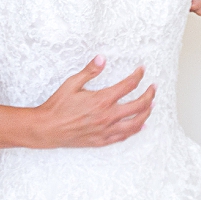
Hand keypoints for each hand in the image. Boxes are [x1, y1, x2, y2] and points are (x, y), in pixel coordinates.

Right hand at [29, 56, 154, 147]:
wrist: (47, 129)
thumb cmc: (57, 106)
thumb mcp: (71, 84)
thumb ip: (89, 71)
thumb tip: (102, 59)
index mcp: (102, 100)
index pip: (128, 85)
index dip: (138, 76)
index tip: (141, 70)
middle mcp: (108, 116)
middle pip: (139, 105)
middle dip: (149, 95)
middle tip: (153, 88)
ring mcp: (106, 130)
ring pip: (135, 123)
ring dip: (147, 113)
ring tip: (152, 105)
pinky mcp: (102, 140)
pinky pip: (124, 136)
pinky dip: (135, 130)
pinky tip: (140, 126)